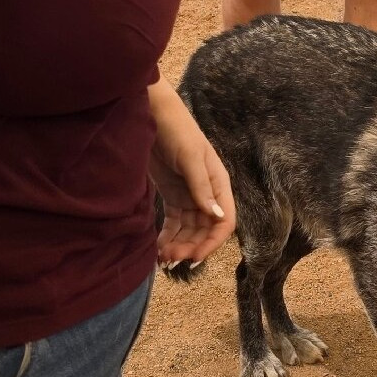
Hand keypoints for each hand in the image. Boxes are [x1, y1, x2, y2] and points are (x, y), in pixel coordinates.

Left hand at [148, 79, 234, 266]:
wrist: (152, 116)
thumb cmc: (176, 131)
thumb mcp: (190, 158)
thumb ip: (201, 187)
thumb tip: (216, 216)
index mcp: (218, 184)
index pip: (224, 221)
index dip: (212, 243)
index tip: (194, 258)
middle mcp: (207, 193)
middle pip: (205, 230)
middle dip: (191, 247)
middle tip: (171, 261)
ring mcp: (189, 195)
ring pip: (189, 230)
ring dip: (179, 246)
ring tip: (162, 259)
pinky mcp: (172, 196)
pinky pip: (174, 223)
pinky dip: (168, 237)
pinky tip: (158, 248)